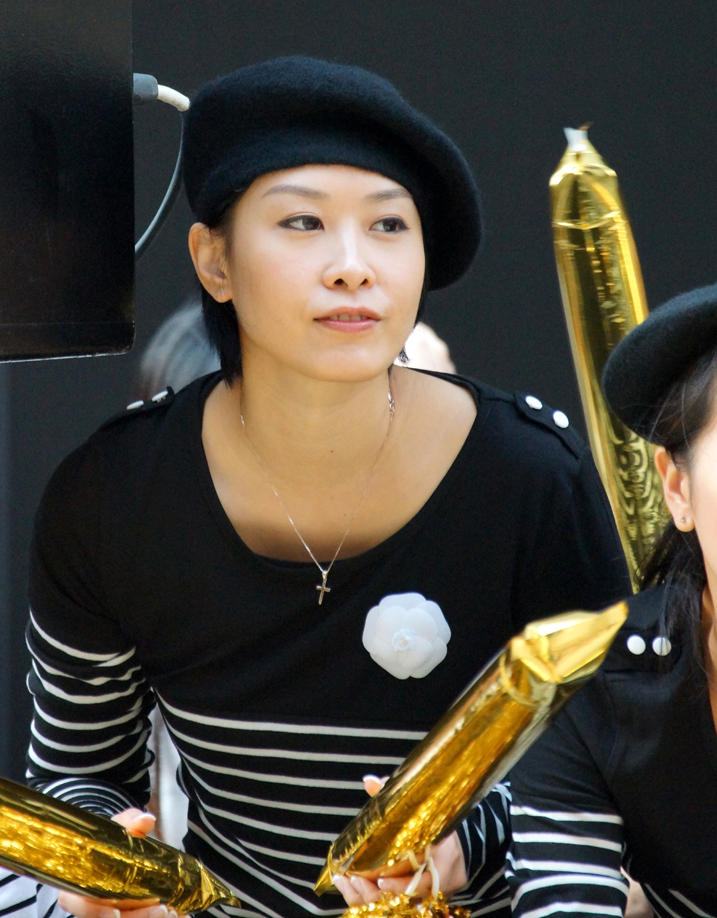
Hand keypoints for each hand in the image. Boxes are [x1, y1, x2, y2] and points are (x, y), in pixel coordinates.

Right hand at [57, 810, 179, 917]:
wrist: (119, 849)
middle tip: (161, 909)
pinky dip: (156, 917)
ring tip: (171, 911)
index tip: (114, 913)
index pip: (75, 901)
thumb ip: (130, 821)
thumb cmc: (113, 840)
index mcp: (80, 881)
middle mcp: (90, 901)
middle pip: (105, 917)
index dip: (92, 911)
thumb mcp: (119, 826)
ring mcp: (106, 910)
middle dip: (135, 917)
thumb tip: (145, 820)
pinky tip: (177, 914)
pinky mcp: (125, 912)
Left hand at [332, 776, 467, 907]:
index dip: (401, 884)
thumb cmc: (437, 827)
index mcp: (444, 860)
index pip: (425, 881)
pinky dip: (371, 901)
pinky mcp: (418, 902)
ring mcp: (428, 896)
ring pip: (398, 907)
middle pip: (406, 899)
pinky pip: (394, 908)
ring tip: (347, 884)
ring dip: (370, 899)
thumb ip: (394, 797)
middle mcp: (437, 883)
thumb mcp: (423, 812)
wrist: (459, 851)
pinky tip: (351, 889)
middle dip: (379, 893)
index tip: (379, 879)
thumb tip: (369, 781)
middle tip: (355, 881)